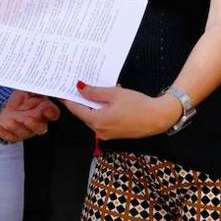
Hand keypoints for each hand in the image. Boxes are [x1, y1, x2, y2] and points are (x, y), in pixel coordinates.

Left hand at [0, 90, 58, 141]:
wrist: (10, 107)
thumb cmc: (23, 99)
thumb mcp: (29, 89)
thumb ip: (35, 87)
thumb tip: (38, 82)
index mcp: (44, 110)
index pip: (53, 114)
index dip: (51, 113)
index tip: (47, 111)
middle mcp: (38, 122)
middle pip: (41, 128)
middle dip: (35, 125)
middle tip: (29, 119)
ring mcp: (26, 130)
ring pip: (25, 133)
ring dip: (17, 128)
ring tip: (10, 121)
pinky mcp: (14, 134)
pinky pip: (10, 137)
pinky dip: (3, 133)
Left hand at [64, 83, 179, 139]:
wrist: (159, 118)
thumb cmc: (138, 104)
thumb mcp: (114, 94)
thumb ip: (94, 92)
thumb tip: (79, 87)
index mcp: (97, 121)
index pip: (76, 109)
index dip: (68, 99)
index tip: (61, 89)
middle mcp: (99, 131)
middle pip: (84, 114)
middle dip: (80, 100)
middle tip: (75, 86)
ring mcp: (107, 134)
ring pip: (93, 117)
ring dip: (92, 105)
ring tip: (92, 89)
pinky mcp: (115, 133)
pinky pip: (102, 120)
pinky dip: (101, 110)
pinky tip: (106, 99)